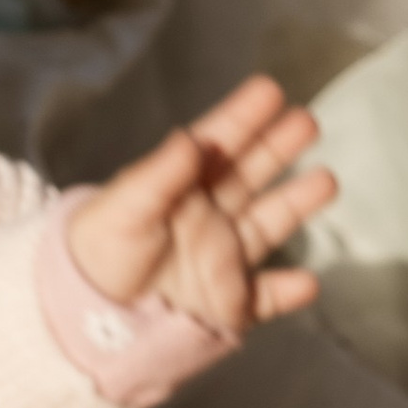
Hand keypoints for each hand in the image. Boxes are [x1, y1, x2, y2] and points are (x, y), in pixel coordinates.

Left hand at [67, 72, 336, 339]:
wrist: (81, 319)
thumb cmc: (94, 254)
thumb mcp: (122, 209)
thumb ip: (159, 176)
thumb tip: (193, 139)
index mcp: (178, 188)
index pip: (215, 145)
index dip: (242, 117)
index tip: (269, 89)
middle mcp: (207, 218)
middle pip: (249, 175)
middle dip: (278, 147)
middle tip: (307, 119)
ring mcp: (221, 259)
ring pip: (267, 225)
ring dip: (296, 204)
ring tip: (327, 181)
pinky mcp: (227, 305)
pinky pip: (265, 298)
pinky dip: (287, 293)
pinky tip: (307, 281)